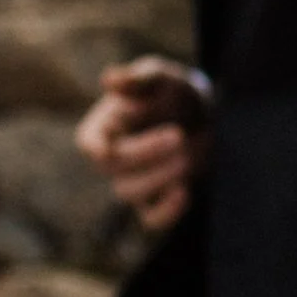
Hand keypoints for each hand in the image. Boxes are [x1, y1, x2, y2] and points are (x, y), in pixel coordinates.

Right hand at [74, 57, 209, 231]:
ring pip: (129, 192)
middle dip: (147, 153)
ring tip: (188, 157)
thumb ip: (138, 79)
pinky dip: (166, 212)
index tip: (119, 146)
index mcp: (101, 127)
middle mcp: (110, 159)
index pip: (91, 145)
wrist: (205, 117)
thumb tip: (109, 79)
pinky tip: (185, 191)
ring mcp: (131, 181)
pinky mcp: (154, 201)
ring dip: (160, 176)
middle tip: (179, 135)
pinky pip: (151, 220)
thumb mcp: (160, 77)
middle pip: (113, 168)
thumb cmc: (173, 93)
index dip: (103, 149)